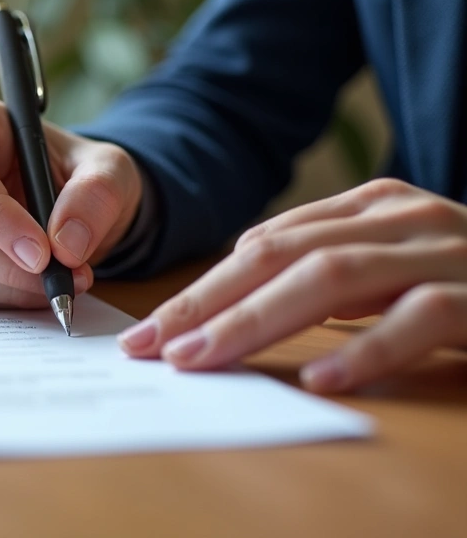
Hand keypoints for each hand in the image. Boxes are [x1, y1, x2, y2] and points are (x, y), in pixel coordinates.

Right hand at [0, 97, 143, 308]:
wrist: (73, 205)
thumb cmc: (80, 172)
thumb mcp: (109, 168)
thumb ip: (96, 194)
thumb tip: (66, 245)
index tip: (40, 250)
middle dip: (4, 262)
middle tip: (60, 275)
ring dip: (10, 287)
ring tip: (63, 280)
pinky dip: (4, 299)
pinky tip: (37, 286)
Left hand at [118, 178, 466, 392]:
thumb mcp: (397, 271)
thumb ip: (333, 274)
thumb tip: (242, 295)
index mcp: (375, 207)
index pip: (266, 243)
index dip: (202, 286)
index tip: (150, 331)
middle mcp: (405, 217)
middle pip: (281, 254)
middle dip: (206, 302)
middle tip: (151, 348)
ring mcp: (449, 252)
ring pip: (332, 277)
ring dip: (256, 321)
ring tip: (202, 360)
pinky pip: (422, 318)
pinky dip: (369, 350)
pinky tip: (323, 380)